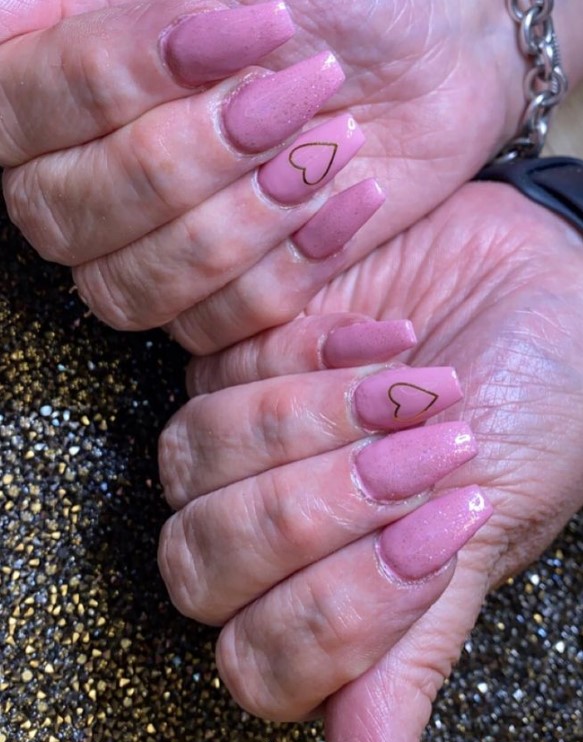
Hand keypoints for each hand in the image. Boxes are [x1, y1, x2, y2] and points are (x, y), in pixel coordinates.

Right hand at [3, 0, 582, 351]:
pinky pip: (222, 325)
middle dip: (195, 157)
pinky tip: (355, 200)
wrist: (434, 54)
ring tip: (333, 148)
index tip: (250, 23)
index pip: (26, 108)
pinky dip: (295, 268)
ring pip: (138, 288)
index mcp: (63, 92)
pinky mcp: (229, 298)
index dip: (121, 79)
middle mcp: (94, 182)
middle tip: (300, 87)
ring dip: (244, 220)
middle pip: (71, 218)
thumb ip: (112, 4)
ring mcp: (159, 251)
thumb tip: (13, 19)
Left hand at [158, 182, 582, 741]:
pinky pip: (220, 364)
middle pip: (203, 559)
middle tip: (425, 454)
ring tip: (411, 388)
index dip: (340, 612)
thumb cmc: (529, 417)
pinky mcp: (242, 353)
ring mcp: (241, 441)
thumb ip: (411, 649)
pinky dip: (307, 352)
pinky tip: (386, 336)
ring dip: (308, 423)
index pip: (259, 661)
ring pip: (192, 458)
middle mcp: (265, 529)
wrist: (545, 301)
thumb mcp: (483, 534)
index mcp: (319, 598)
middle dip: (318, 507)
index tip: (442, 535)